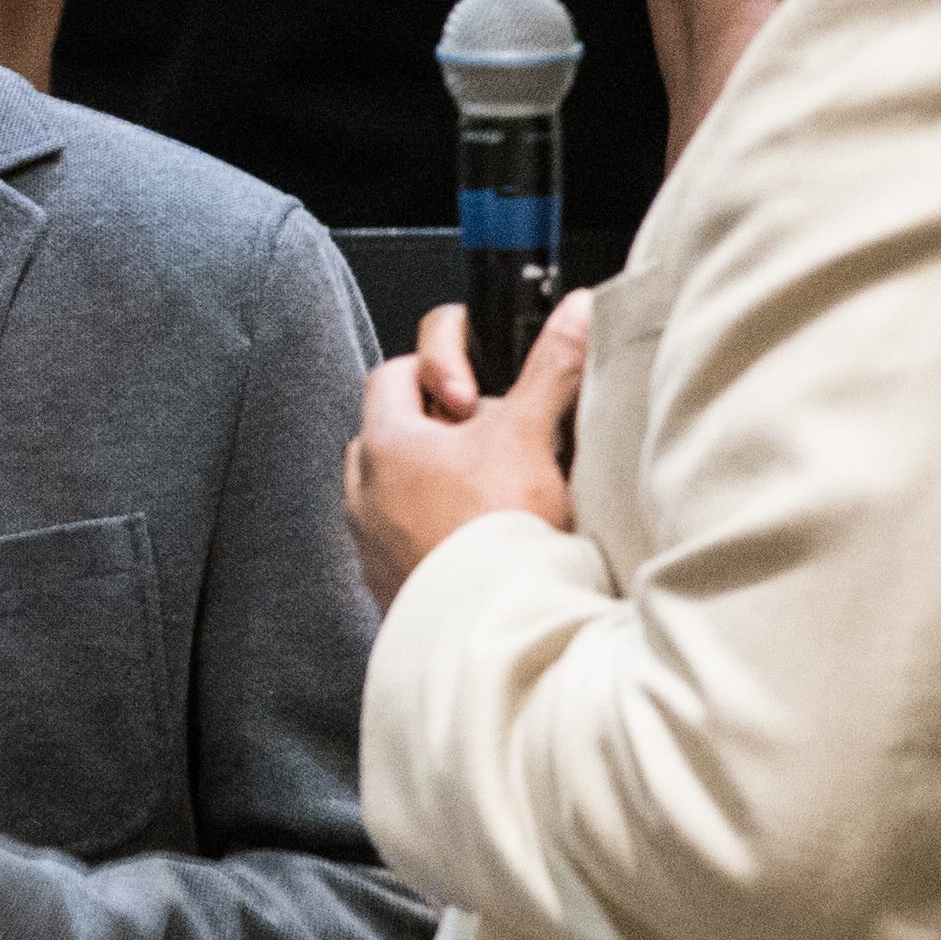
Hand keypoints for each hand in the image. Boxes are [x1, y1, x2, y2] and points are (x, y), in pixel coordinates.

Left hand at [348, 293, 588, 601]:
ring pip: (395, 489)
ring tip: (490, 494)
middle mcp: (362, 489)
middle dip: (439, 427)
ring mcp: (369, 540)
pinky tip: (478, 541)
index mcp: (385, 441)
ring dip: (434, 482)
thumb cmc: (499, 532)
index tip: (479, 386)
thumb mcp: (529, 434)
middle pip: (392, 431)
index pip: (395, 372)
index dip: (440, 365)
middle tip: (491, 440)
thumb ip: (551, 367)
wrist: (491, 628)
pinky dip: (432, 532)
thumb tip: (577, 310)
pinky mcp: (386, 583)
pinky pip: (400, 541)